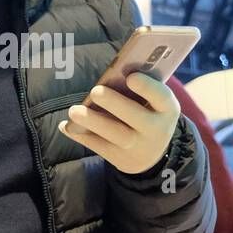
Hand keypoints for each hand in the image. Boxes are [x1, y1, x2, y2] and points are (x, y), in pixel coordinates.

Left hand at [59, 73, 179, 174]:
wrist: (152, 154)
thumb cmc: (148, 114)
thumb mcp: (154, 103)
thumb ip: (140, 89)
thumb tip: (111, 74)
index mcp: (166, 109)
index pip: (162, 97)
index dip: (148, 88)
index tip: (131, 77)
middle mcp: (155, 130)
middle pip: (135, 117)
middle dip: (115, 104)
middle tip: (96, 91)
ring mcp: (137, 147)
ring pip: (115, 135)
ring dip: (93, 122)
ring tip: (74, 111)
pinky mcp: (119, 158)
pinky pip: (98, 146)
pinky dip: (81, 135)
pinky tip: (66, 126)